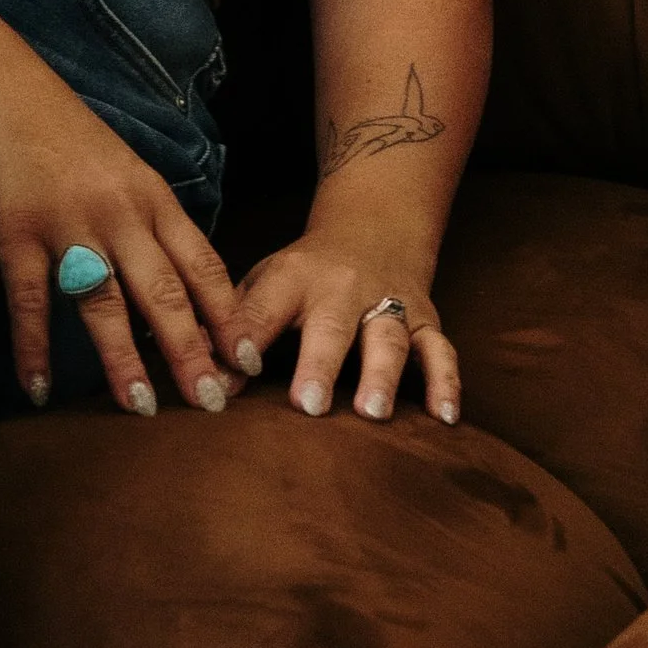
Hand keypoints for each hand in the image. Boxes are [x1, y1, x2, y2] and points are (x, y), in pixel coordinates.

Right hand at [0, 39, 243, 418]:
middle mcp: (119, 211)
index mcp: (151, 197)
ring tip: (141, 407)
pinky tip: (37, 388)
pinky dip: (34, 346)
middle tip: (213, 404)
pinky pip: (30, 298)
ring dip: (124, 359)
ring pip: (105, 301)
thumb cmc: (55, 128)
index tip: (249, 361)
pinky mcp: (15, 227)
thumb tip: (169, 279)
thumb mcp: (118, 167)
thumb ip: (144, 218)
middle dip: (192, 352)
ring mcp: (67, 221)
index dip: (227, 316)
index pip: (203, 265)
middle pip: (165, 291)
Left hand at [231, 233, 459, 424]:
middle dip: (320, 364)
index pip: (264, 307)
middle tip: (309, 405)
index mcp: (293, 279)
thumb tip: (202, 381)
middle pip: (332, 326)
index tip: (234, 371)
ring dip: (382, 375)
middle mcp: (343, 289)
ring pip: (389, 337)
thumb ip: (233, 329)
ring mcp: (389, 303)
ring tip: (372, 414)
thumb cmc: (304, 276)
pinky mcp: (425, 320)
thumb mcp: (263, 284)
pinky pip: (440, 350)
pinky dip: (445, 382)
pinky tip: (443, 418)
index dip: (248, 334)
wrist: (374, 229)